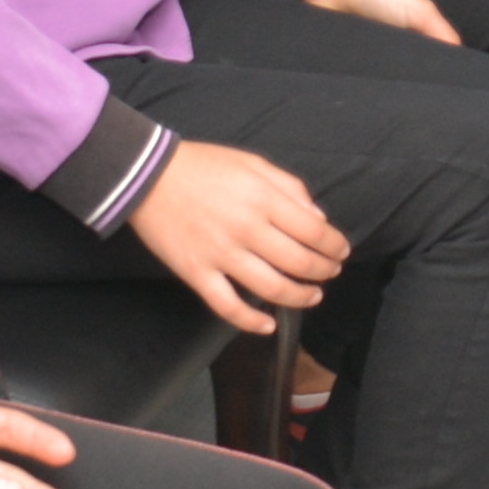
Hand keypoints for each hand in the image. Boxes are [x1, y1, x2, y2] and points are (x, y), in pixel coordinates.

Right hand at [124, 136, 347, 333]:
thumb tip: (318, 219)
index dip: (334, 245)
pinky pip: (228, 306)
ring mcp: (221, 255)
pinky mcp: (197, 274)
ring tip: (312, 296)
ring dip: (300, 297)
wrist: (147, 176)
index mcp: (264, 199)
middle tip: (331, 272)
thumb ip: (290, 187)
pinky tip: (268, 325)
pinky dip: (251, 321)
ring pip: (272, 289)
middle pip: (299, 263)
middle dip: (324, 271)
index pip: (314, 232)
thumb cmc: (204, 165)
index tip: (341, 250)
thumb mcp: (253, 163)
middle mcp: (247, 230)